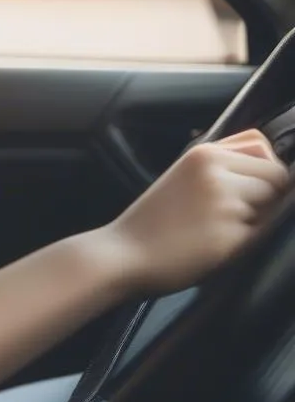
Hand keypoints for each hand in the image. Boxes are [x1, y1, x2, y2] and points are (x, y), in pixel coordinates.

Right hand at [102, 129, 289, 292]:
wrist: (124, 254)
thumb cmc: (154, 221)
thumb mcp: (182, 176)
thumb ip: (219, 165)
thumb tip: (273, 166)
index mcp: (203, 153)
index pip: (263, 147)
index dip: (262, 169)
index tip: (245, 186)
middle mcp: (216, 172)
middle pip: (277, 176)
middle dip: (264, 196)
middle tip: (228, 214)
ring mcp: (224, 203)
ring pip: (275, 206)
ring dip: (256, 220)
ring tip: (218, 228)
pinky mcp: (230, 234)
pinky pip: (263, 234)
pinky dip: (247, 242)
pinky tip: (215, 245)